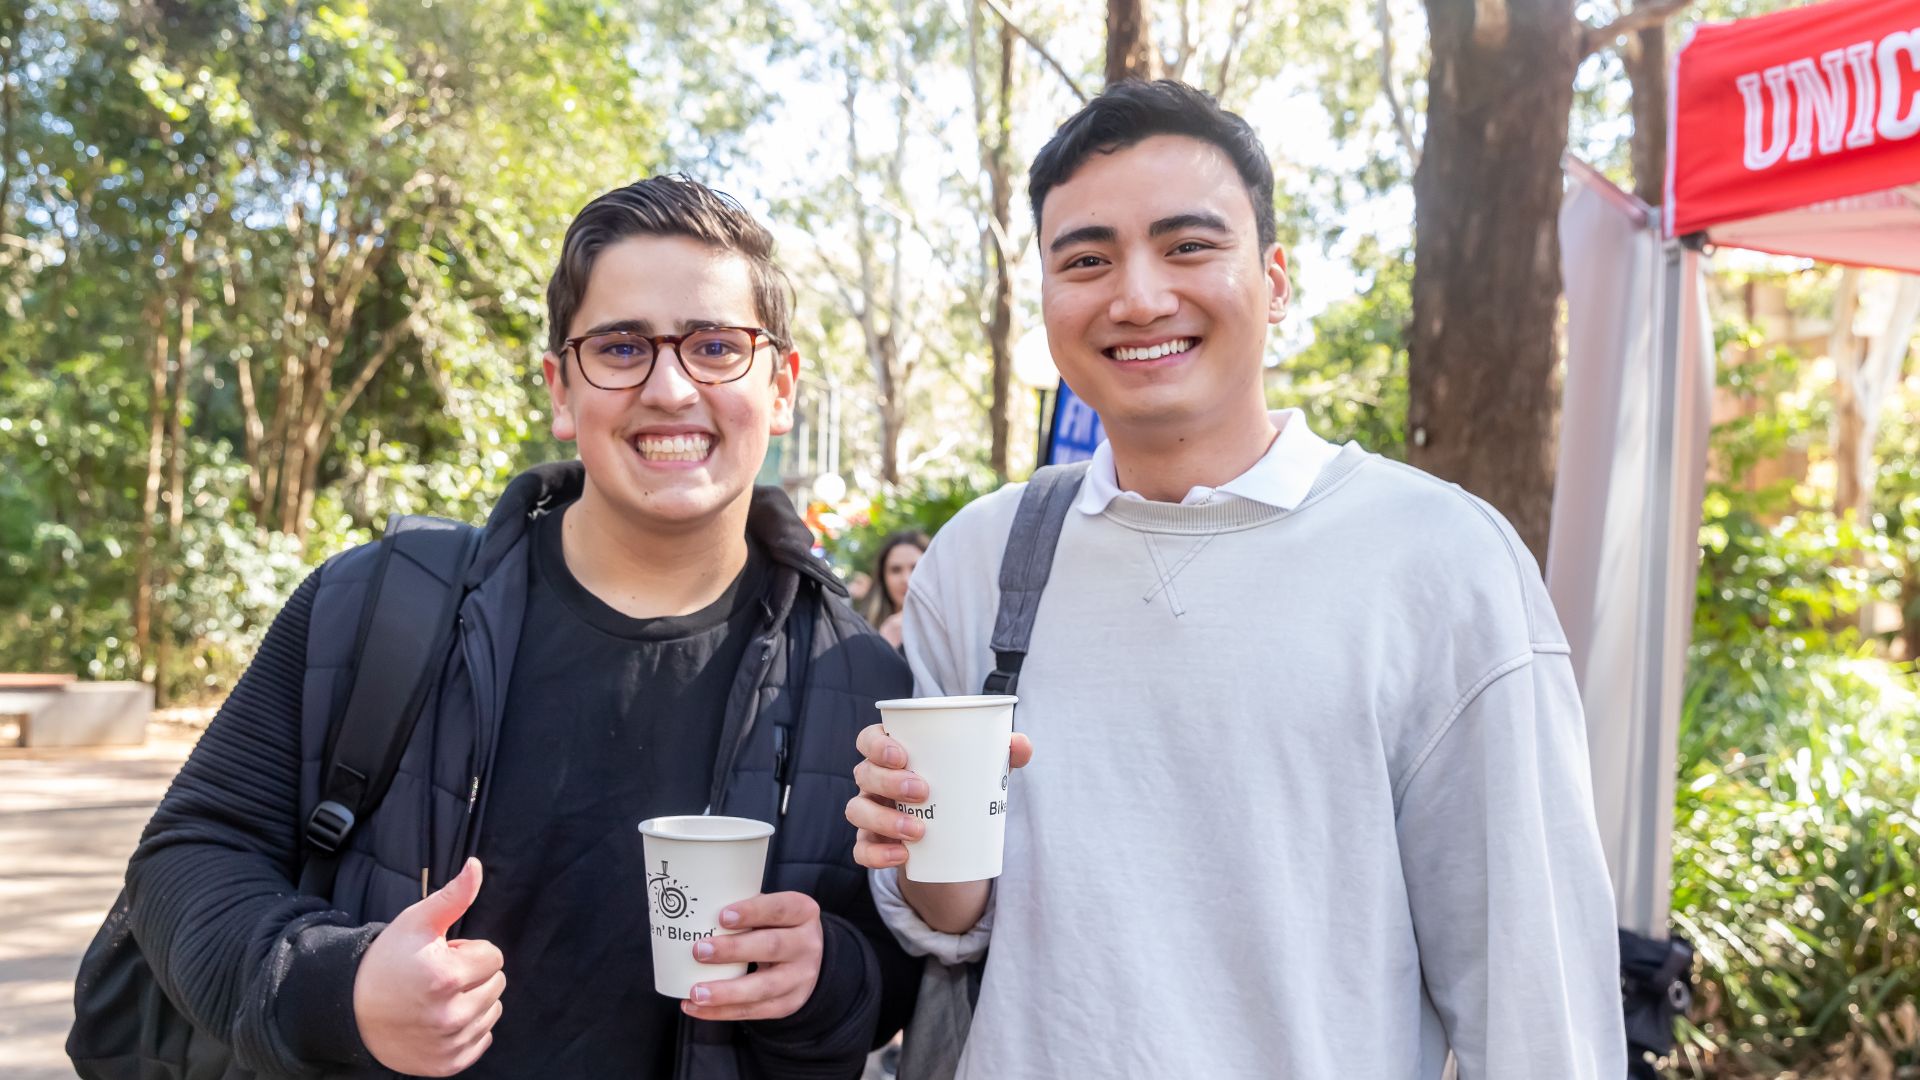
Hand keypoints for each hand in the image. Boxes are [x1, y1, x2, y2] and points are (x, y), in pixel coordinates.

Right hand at [352, 858, 504, 1076]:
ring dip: (473, 1000)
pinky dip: (469, 1028)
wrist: (351, 1010)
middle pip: (497, 983)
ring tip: (436, 997)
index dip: (468, 951)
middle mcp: (450, 1016)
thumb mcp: (416, 922)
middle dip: (472, 975)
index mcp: (446, 978)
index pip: (494, 956)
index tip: (442, 956)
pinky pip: (483, 1038)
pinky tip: (440, 1019)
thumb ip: (453, 896)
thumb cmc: (387, 961)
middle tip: (436, 976)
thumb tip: (476, 866)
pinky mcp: (447, 1064)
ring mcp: (450, 1043)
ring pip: (493, 1010)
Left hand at [681, 892, 822, 1020]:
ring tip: (696, 992)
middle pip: (772, 947)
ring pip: (764, 987)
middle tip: (699, 951)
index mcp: (803, 913)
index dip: (752, 911)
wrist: (809, 960)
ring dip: (726, 991)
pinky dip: (722, 1011)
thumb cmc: (778, 928)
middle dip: (733, 950)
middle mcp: (807, 945)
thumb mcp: (773, 912)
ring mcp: (800, 978)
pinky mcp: (788, 1004)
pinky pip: (754, 1011)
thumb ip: (746, 910)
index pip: (780, 909)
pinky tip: (696, 1007)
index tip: (721, 916)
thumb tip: (696, 913)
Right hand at [846, 722, 1032, 870]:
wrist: (950, 836)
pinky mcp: (872, 843)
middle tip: (923, 791)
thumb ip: (1002, 755)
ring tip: (918, 830)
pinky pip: (862, 850)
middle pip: (864, 773)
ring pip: (858, 811)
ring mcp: (869, 812)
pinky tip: (901, 856)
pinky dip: (877, 854)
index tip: (903, 754)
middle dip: (888, 781)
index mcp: (891, 754)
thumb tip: (1021, 744)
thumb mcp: (979, 770)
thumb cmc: (958, 786)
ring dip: (884, 819)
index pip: (868, 739)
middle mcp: (873, 780)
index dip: (876, 744)